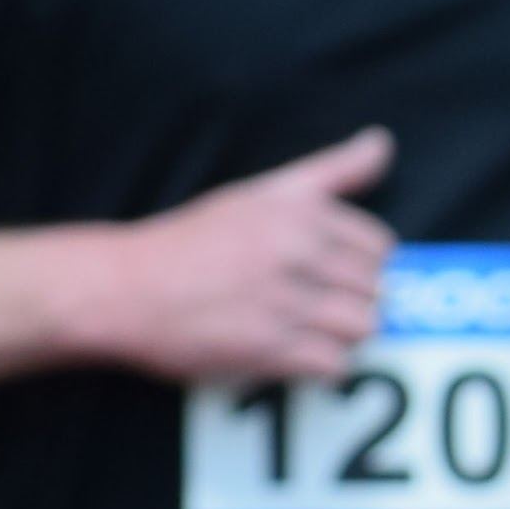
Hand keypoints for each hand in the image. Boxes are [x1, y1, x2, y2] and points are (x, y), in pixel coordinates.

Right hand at [81, 129, 393, 385]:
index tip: (327, 271)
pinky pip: (335, 365)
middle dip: (351, 300)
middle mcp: (295, 250)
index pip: (380, 246)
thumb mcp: (261, 191)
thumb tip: (383, 143)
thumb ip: (331, 170)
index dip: (360, 264)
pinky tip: (291, 351)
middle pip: (376, 290)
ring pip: (363, 328)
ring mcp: (285, 300)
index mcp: (299, 210)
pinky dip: (320, 365)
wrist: (126, 287)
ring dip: (340, 334)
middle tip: (309, 301)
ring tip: (302, 327)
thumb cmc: (195, 240)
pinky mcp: (271, 348)